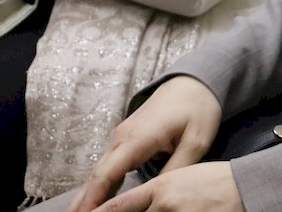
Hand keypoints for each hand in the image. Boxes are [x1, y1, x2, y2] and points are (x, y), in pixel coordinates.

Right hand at [69, 76, 223, 211]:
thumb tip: (157, 193)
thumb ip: (176, 168)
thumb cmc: (198, 109)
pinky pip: (108, 165)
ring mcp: (121, 136)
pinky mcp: (125, 138)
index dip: (94, 198)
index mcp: (138, 138)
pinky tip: (94, 199)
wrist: (193, 81)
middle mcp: (122, 137)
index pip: (107, 174)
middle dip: (84, 200)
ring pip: (99, 170)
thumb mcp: (196, 141)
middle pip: (97, 174)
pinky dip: (99, 183)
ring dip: (88, 193)